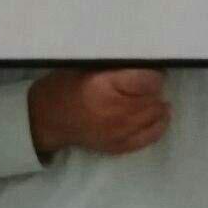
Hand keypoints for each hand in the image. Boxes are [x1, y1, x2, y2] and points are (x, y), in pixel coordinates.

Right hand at [27, 68, 170, 158]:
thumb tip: (144, 61)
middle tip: (147, 81)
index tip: (150, 68)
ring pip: (155, 116)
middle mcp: (114, 111)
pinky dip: (159, 124)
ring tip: (152, 96)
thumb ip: (114, 66)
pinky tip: (160, 114)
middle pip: (153, 98)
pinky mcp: (119, 147)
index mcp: (103, 87)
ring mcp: (118, 132)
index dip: (153, 73)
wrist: (47, 120)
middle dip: (154, 88)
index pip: (147, 81)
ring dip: (157, 104)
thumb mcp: (85, 67)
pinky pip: (150, 136)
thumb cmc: (64, 86)